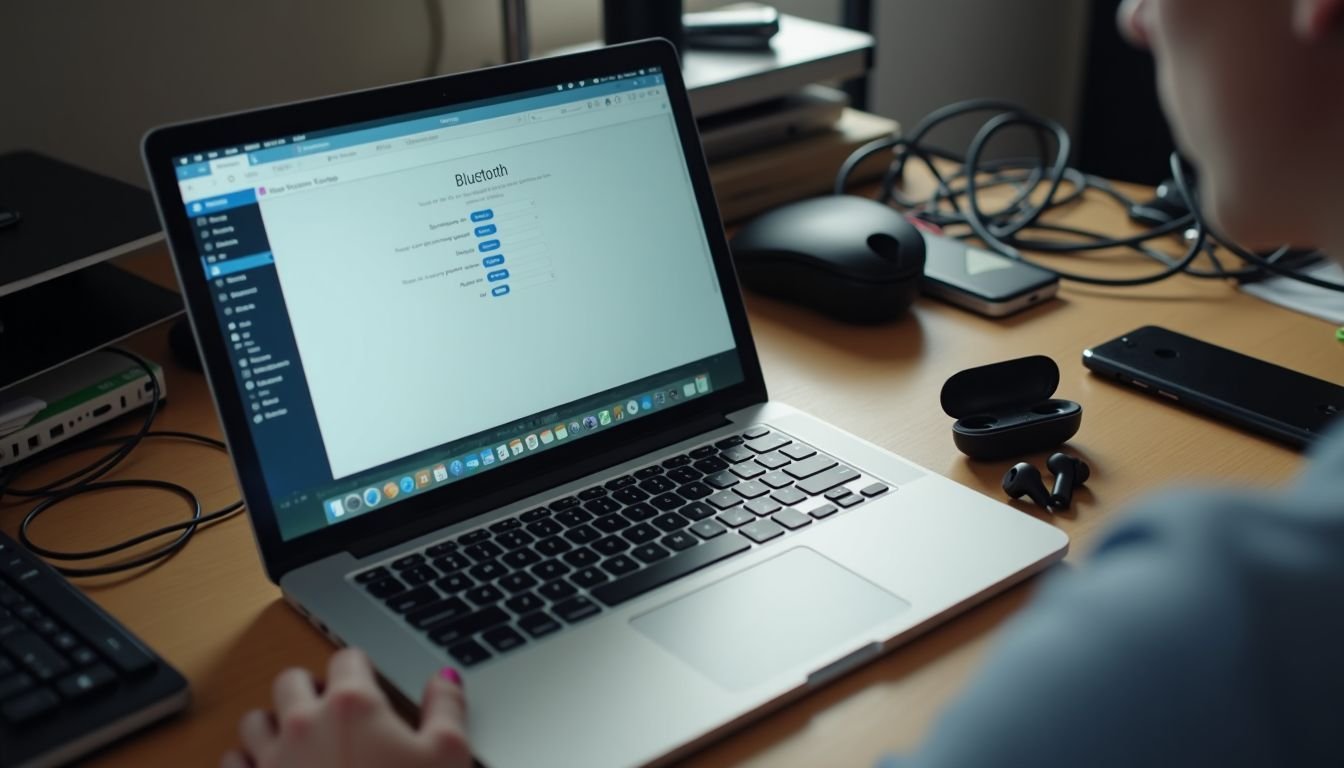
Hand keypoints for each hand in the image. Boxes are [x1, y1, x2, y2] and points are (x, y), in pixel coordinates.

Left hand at [221, 648, 469, 767]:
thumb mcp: (448, 756)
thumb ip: (447, 708)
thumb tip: (444, 677)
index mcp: (353, 706)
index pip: (348, 659)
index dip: (362, 670)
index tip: (370, 685)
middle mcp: (304, 724)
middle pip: (291, 680)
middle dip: (310, 688)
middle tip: (333, 711)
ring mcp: (271, 761)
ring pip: (255, 720)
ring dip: (274, 722)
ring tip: (299, 740)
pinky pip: (232, 762)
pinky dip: (248, 762)